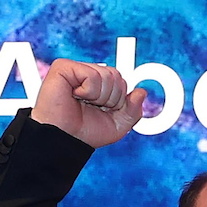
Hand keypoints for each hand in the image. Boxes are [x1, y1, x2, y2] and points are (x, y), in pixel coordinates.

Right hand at [30, 59, 147, 147]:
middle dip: (111, 98)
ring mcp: (75, 69)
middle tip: (91, 107)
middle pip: (117, 76)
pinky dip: (89, 91)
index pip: (122, 82)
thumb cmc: (86, 132)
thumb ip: (133, 110)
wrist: (64, 139)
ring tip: (82, 102)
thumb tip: (142, 92)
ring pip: (107, 75)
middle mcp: (87, 74)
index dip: (118, 101)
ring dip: (99, 96)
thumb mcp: (118, 125)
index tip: (102, 111)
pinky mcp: (63, 67)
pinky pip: (92, 75)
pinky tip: (74, 95)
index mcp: (99, 84)